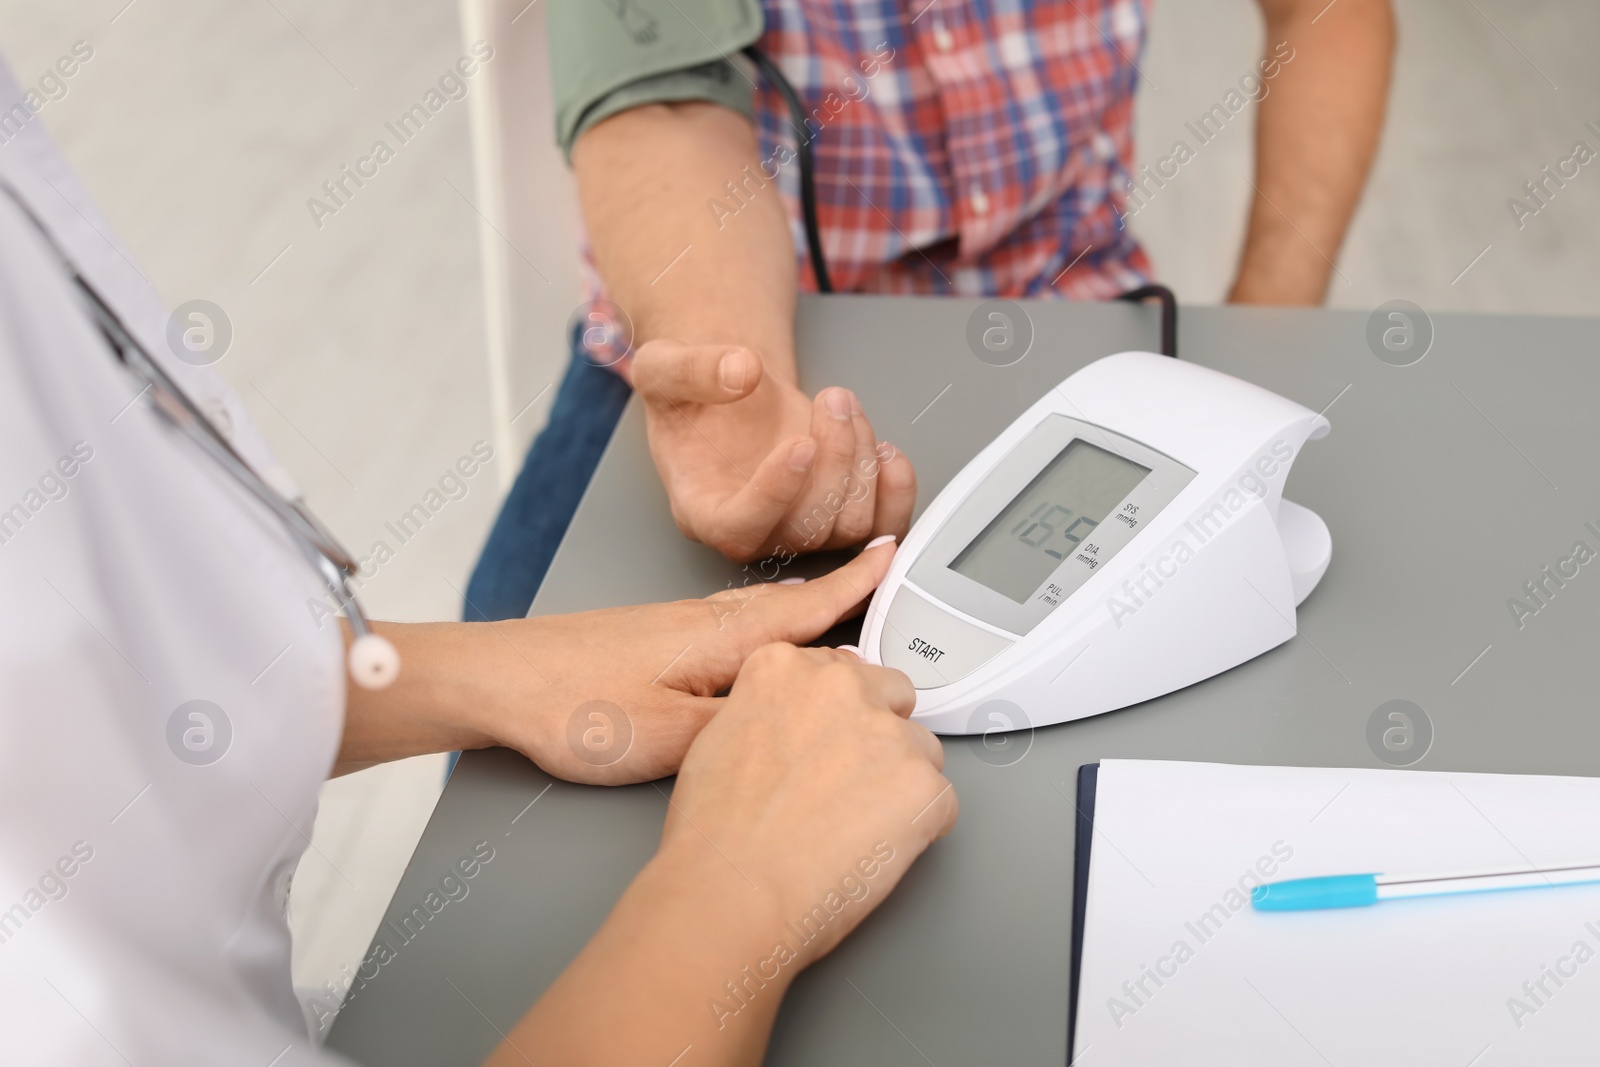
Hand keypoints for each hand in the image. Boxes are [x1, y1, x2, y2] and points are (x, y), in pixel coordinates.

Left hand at [476, 539, 900, 784]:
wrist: (496, 682)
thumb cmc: (572, 706)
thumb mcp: (675, 736)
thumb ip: (743, 723)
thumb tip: (797, 711)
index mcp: (721, 635)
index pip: (807, 605)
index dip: (855, 584)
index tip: (892, 557)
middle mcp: (701, 619)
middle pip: (786, 602)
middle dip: (836, 591)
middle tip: (878, 579)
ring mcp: (672, 626)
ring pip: (754, 613)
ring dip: (798, 608)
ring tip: (829, 610)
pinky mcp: (648, 639)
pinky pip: (725, 625)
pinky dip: (758, 627)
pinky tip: (750, 645)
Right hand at [628, 339, 915, 562]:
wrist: (728, 391)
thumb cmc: (691, 393)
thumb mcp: (665, 366)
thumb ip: (692, 368)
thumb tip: (741, 370)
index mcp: (702, 509)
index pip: (738, 528)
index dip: (775, 494)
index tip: (800, 444)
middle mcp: (754, 530)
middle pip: (806, 529)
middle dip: (833, 459)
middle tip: (832, 400)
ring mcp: (800, 526)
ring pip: (850, 526)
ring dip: (861, 461)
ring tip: (844, 406)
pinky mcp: (836, 513)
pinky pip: (880, 525)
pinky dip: (895, 490)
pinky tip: (883, 449)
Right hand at [659, 642, 957, 969]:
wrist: (732, 893)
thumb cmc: (715, 834)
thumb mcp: (719, 735)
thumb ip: (770, 707)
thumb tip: (801, 712)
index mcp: (785, 668)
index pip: (840, 670)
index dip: (836, 717)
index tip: (826, 745)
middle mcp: (841, 687)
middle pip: (891, 696)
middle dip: (877, 736)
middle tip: (846, 786)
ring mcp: (887, 734)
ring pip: (921, 750)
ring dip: (899, 782)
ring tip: (853, 827)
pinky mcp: (923, 785)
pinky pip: (939, 803)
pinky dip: (919, 828)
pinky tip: (872, 849)